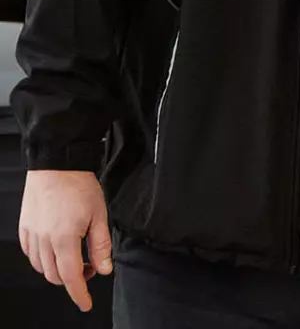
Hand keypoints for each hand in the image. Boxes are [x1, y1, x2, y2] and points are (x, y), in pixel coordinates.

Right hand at [18, 169, 112, 312]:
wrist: (57, 165)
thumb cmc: (80, 186)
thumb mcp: (99, 214)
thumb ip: (101, 245)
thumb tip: (104, 269)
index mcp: (65, 239)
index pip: (72, 278)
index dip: (80, 294)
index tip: (86, 304)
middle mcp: (44, 241)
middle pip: (55, 276)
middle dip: (73, 279)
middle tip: (90, 266)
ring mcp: (32, 236)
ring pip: (42, 268)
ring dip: (58, 270)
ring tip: (75, 255)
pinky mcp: (25, 230)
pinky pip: (31, 255)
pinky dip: (43, 260)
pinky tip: (56, 249)